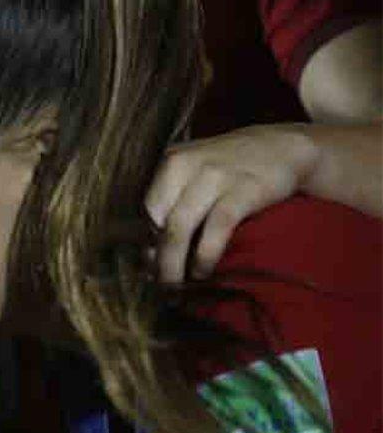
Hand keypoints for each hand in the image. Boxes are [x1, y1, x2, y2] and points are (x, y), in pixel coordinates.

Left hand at [145, 124, 318, 282]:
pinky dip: (205, 255)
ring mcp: (214, 176)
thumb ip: (175, 203)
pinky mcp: (244, 189)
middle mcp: (186, 164)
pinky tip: (202, 271)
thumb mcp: (198, 173)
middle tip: (160, 283)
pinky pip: (216, 228)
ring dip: (173, 263)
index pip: (146, 208)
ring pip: (179, 227)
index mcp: (171, 160)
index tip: (149, 266)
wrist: (286, 147)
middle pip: (157, 220)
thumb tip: (151, 252)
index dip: (145, 241)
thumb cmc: (234, 167)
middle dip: (156, 256)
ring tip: (176, 285)